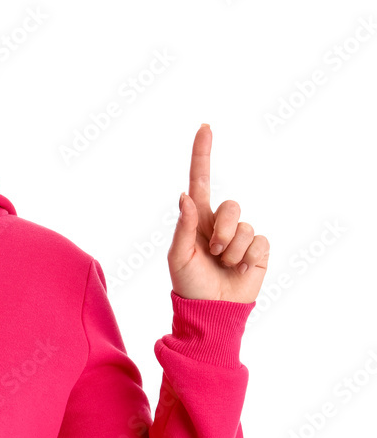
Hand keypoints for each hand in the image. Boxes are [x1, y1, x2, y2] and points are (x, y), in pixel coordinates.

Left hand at [167, 124, 268, 302]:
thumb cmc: (189, 283)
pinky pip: (257, 240)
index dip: (202, 154)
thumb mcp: (178, 256)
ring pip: (243, 225)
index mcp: (197, 218)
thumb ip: (183, 225)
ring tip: (222, 264)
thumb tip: (185, 195)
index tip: (205, 127)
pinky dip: (246, 256)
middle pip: (229, 205)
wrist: (211, 310)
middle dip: (220, 230)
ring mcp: (240, 235)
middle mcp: (219, 222)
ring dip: (230, 248)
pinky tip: (240, 268)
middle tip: (211, 253)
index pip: (201, 179)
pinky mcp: (258, 249)